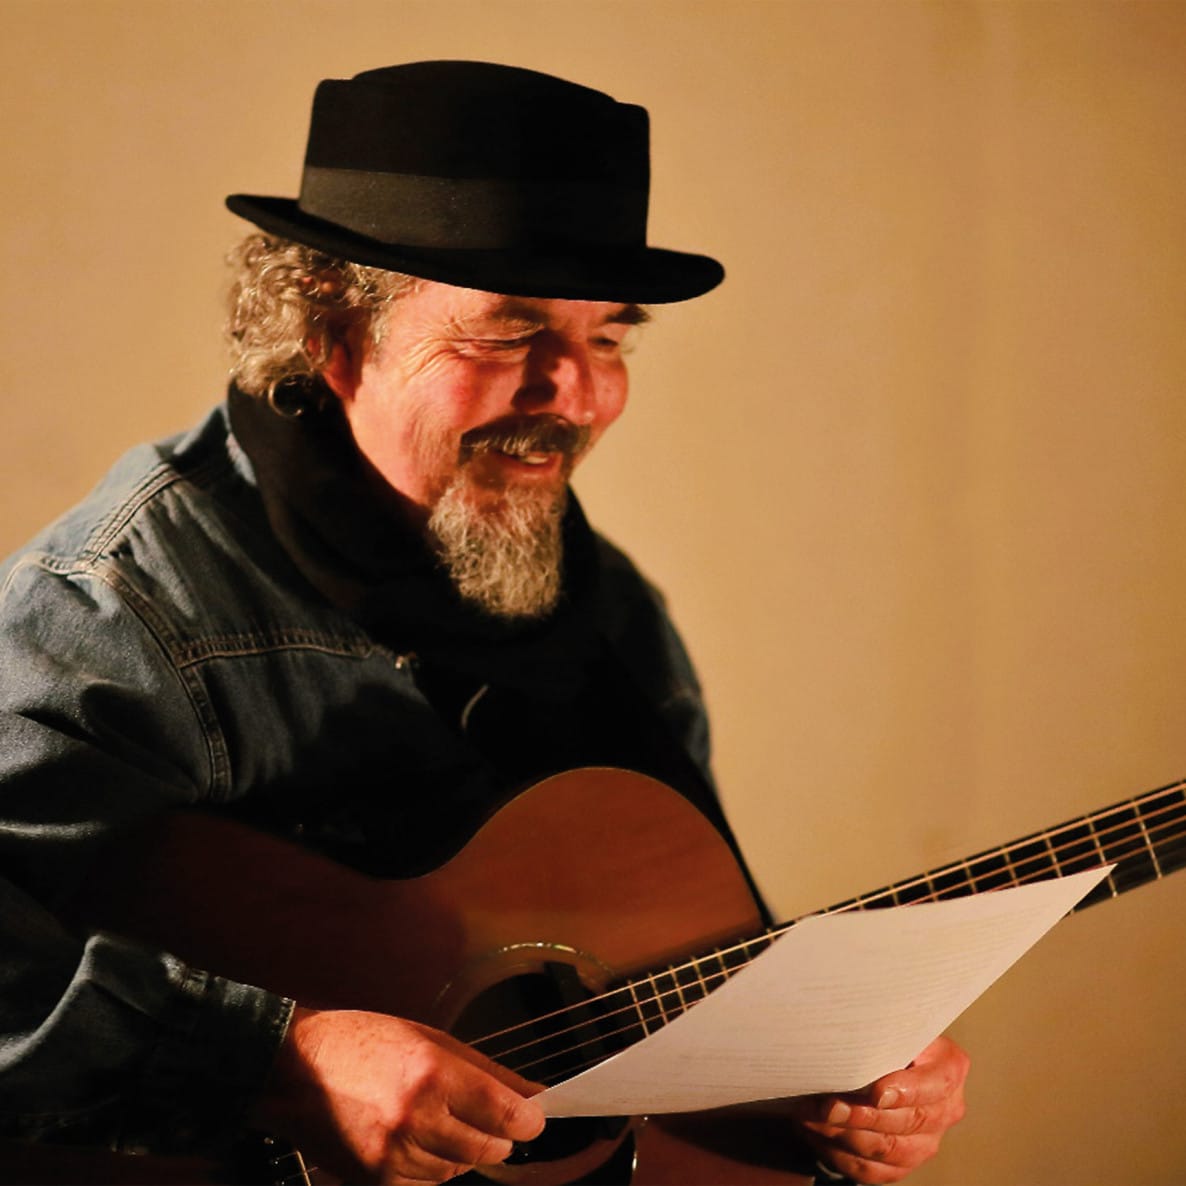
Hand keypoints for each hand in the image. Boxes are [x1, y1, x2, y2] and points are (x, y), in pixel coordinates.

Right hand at [253, 1006, 546, 1184]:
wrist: (295, 1070)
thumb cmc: (364, 1042)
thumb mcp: (430, 1038)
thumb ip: (485, 1071)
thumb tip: (531, 1093)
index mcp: (432, 1073)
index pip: (503, 1112)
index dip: (528, 1120)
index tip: (534, 1118)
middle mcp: (415, 1117)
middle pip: (487, 1148)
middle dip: (500, 1137)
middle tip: (496, 1120)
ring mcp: (393, 1155)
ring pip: (458, 1171)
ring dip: (464, 1152)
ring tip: (445, 1122)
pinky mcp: (374, 1180)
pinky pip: (425, 1184)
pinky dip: (433, 1167)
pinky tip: (420, 1140)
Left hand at [787, 1036, 968, 1183]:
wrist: (879, 1063)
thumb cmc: (882, 1037)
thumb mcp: (888, 1024)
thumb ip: (880, 1030)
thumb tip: (848, 1032)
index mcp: (949, 1068)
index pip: (936, 1084)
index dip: (906, 1090)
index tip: (875, 1092)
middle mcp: (945, 1109)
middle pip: (908, 1121)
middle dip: (862, 1115)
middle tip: (826, 1105)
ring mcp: (926, 1142)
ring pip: (888, 1149)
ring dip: (844, 1135)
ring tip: (810, 1116)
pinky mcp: (901, 1165)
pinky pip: (871, 1170)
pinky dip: (839, 1153)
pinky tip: (814, 1132)